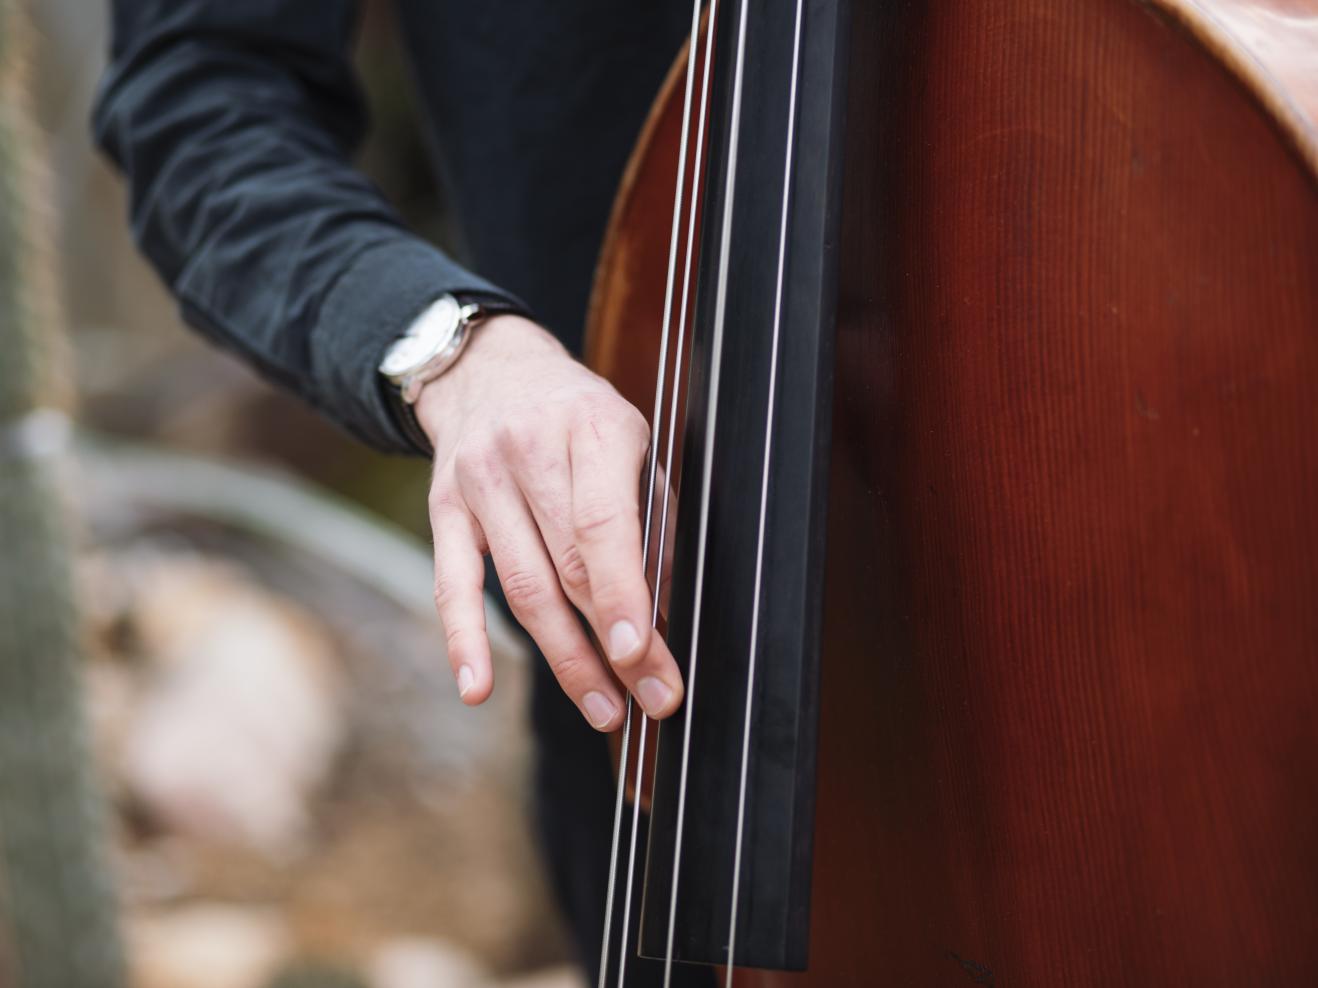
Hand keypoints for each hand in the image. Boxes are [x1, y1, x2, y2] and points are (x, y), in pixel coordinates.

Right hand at [415, 314, 682, 730]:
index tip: (642, 653)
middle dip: (609, 645)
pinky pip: (450, 585)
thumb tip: (659, 612)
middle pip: (566, 566)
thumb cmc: (579, 417)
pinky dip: (464, 641)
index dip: (621, 595)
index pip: (602, 525)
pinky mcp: (444, 508)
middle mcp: (530, 451)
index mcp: (592, 428)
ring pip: (520, 586)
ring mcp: (480, 481)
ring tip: (602, 707)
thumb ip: (650, 522)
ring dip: (563, 657)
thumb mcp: (633, 444)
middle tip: (648, 699)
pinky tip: (477, 690)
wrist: (491, 368)